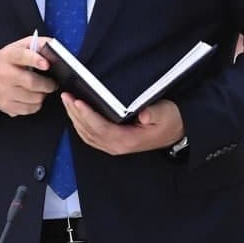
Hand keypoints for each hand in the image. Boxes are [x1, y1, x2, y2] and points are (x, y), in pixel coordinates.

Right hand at [0, 35, 56, 115]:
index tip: (47, 64)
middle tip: (52, 83)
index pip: (21, 56)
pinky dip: (36, 104)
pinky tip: (33, 97)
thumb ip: (36, 43)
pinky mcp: (6, 106)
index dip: (35, 60)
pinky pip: (30, 109)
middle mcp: (4, 75)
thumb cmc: (5, 62)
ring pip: (34, 98)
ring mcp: (4, 92)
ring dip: (43, 94)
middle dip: (48, 84)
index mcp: (8, 57)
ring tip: (42, 89)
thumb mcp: (17, 47)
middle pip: (31, 82)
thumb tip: (53, 46)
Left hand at [62, 95, 184, 155]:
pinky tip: (75, 113)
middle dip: (75, 113)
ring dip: (75, 118)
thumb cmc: (170, 121)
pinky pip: (90, 136)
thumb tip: (144, 114)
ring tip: (67, 101)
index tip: (77, 102)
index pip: (101, 128)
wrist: (177, 132)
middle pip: (89, 131)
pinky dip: (80, 124)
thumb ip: (154, 113)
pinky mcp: (112, 142)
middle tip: (66, 97)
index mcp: (128, 140)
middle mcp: (117, 146)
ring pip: (87, 134)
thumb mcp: (166, 113)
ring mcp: (113, 146)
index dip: (87, 115)